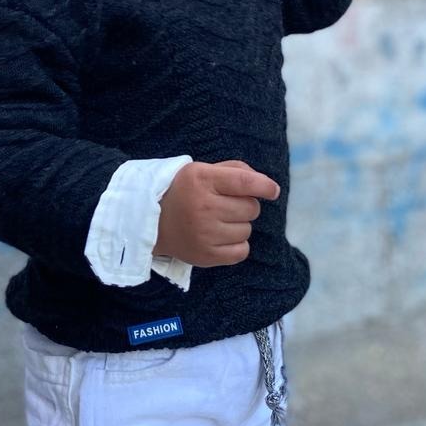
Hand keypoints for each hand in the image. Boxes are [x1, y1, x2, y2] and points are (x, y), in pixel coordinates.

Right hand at [154, 159, 280, 266]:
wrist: (152, 222)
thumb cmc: (184, 192)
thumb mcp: (202, 170)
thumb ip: (234, 170)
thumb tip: (265, 184)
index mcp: (202, 180)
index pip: (244, 182)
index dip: (264, 186)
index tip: (273, 191)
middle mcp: (203, 206)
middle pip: (251, 208)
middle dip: (246, 205)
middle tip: (226, 205)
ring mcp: (204, 233)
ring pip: (247, 230)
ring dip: (239, 225)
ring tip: (218, 222)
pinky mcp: (206, 255)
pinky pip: (242, 251)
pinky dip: (237, 245)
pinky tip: (222, 238)